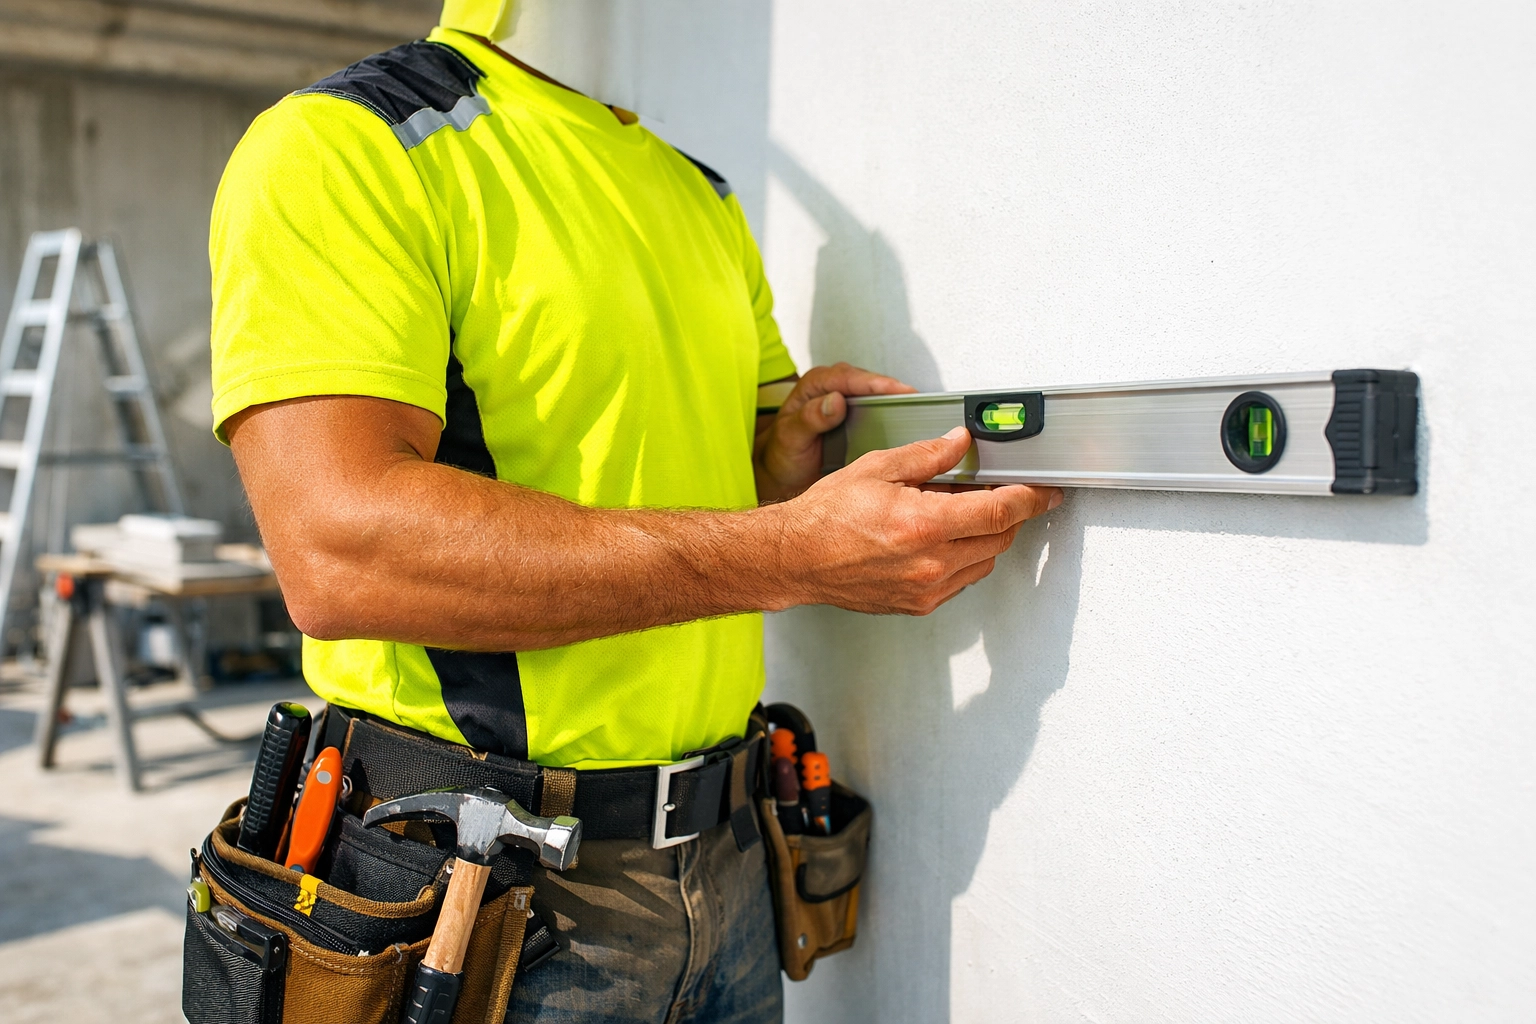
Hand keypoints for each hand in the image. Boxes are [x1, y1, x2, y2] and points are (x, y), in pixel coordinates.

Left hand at [754, 363, 914, 502]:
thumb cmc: (781, 452)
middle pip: (870, 383)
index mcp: (815, 385)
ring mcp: (847, 401)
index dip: (877, 383)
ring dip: (897, 403)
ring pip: (877, 395)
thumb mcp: (790, 437)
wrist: (781, 472)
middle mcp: (832, 388)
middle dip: (895, 391)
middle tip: (919, 402)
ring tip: (920, 411)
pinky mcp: (856, 416)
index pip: (850, 377)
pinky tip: (906, 425)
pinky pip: (878, 410)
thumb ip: (809, 419)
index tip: (899, 390)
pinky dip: (893, 416)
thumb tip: (835, 401)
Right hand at [767, 426, 1063, 614]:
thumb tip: (960, 443)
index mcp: (923, 524)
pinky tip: (940, 539)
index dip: (1031, 498)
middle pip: (1000, 538)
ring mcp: (927, 589)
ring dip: (985, 537)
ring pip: (985, 562)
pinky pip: (962, 580)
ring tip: (958, 514)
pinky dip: (964, 558)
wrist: (795, 559)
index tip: (1045, 491)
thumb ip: (927, 455)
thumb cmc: (825, 517)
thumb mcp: (878, 469)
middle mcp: (930, 563)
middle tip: (997, 492)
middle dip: (1008, 513)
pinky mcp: (918, 604)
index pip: (1001, 510)